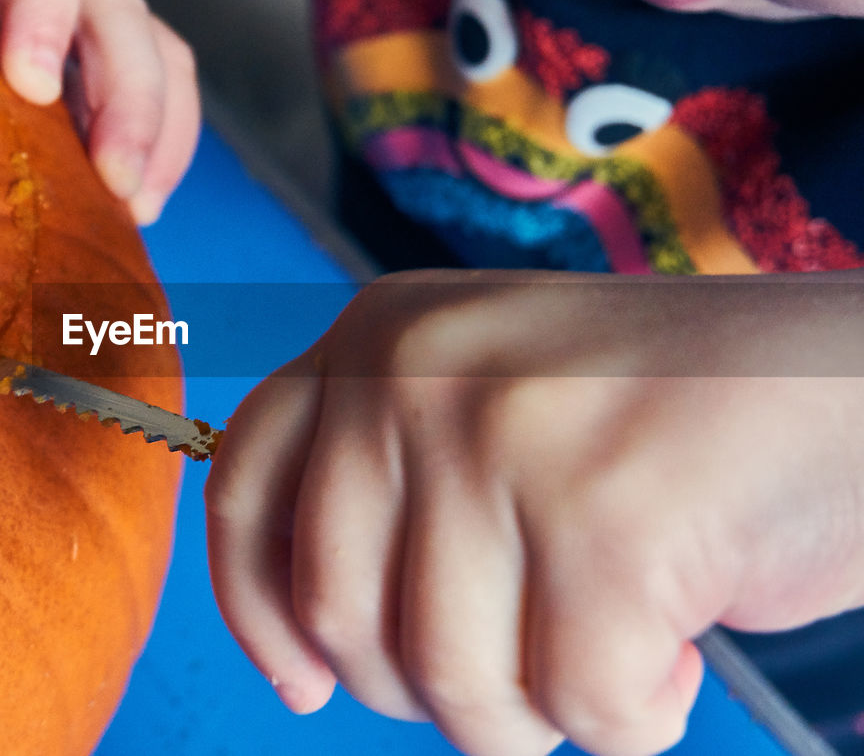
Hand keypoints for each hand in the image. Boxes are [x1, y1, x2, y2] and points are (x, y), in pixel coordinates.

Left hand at [206, 269, 863, 755]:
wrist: (849, 387)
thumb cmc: (662, 425)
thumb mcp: (486, 407)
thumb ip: (389, 486)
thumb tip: (306, 638)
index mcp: (379, 333)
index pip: (247, 483)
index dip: (253, 604)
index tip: (303, 682)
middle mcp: (419, 368)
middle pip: (338, 607)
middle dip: (426, 683)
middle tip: (525, 659)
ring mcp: (507, 436)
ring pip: (447, 676)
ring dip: (532, 712)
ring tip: (609, 646)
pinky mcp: (605, 522)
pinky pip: (574, 704)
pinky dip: (632, 717)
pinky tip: (675, 648)